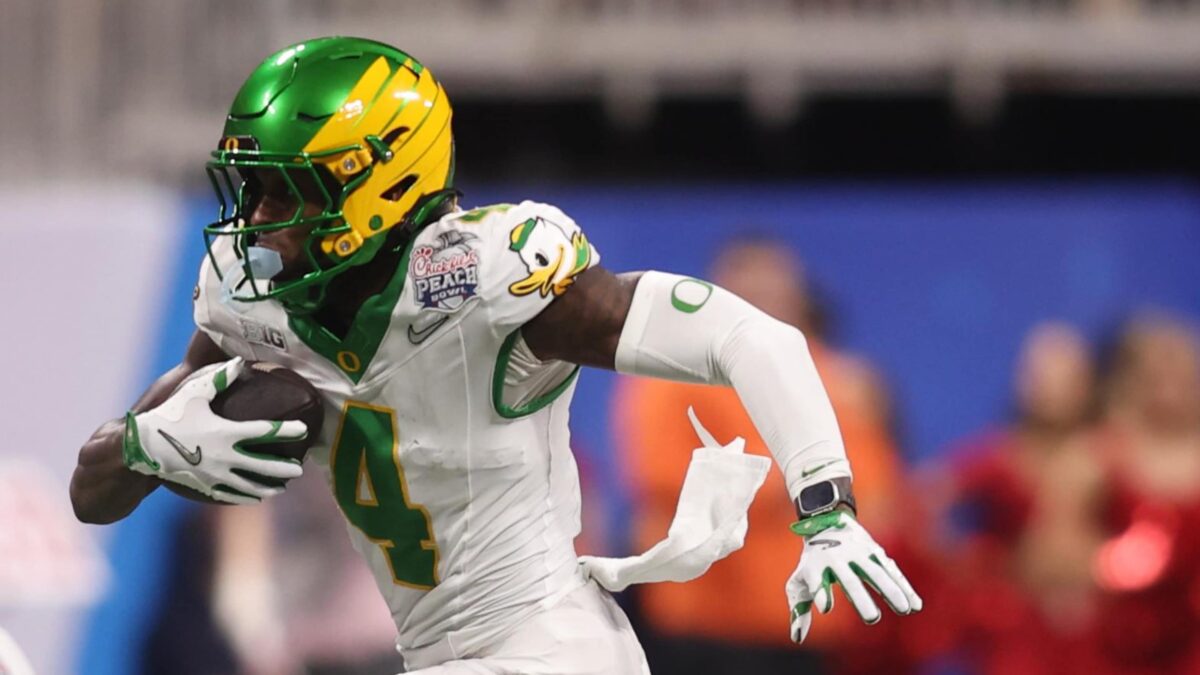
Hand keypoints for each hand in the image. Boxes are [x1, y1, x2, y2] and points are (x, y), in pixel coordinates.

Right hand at [122, 357, 305, 504]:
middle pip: (264, 466)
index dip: (287, 430)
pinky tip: (255, 497)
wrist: (140, 448)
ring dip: (268, 487)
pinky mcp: (204, 487)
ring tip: (282, 488)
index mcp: (226, 432)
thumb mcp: (194, 393)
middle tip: (299, 470)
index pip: (265, 431)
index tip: (304, 431)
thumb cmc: (168, 416)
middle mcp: (225, 457)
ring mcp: (215, 475)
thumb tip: (240, 362)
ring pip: (249, 486)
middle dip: (284, 468)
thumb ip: (219, 378)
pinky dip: (245, 496)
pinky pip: (229, 494)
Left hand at [786, 509, 921, 642]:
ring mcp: (858, 554)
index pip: (817, 580)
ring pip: (876, 572)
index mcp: (816, 566)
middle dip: (861, 598)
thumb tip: (798, 639)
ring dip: (891, 590)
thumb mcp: (799, 582)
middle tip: (872, 618)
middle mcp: (837, 558)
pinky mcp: (874, 552)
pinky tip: (916, 605)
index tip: (824, 607)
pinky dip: (904, 586)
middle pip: (849, 580)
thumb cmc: (812, 561)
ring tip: (904, 610)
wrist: (826, 520)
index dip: (820, 592)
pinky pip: (891, 571)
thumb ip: (799, 610)